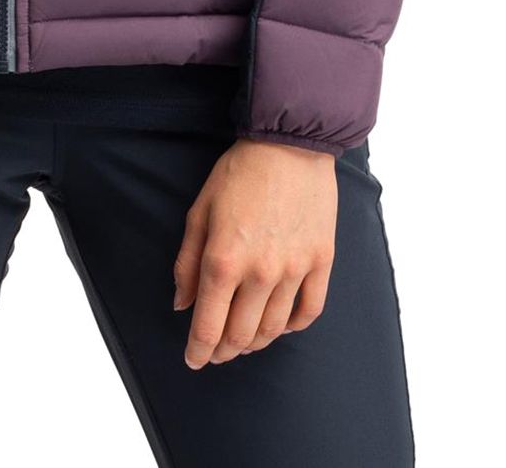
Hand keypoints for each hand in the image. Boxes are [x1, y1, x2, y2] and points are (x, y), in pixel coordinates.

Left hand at [173, 138, 337, 367]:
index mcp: (224, 260)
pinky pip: (310, 311)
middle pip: (241, 335)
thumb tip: (183, 305)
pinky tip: (281, 324)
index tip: (194, 360)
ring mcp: (295, 270)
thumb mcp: (200, 211)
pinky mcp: (322, 261)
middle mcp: (260, 273)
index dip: (198, 351)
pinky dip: (293, 326)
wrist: (289, 144)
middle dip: (224, 350)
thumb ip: (187, 262)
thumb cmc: (239, 172)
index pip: (209, 326)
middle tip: (217, 351)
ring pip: (274, 328)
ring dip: (255, 342)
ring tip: (244, 340)